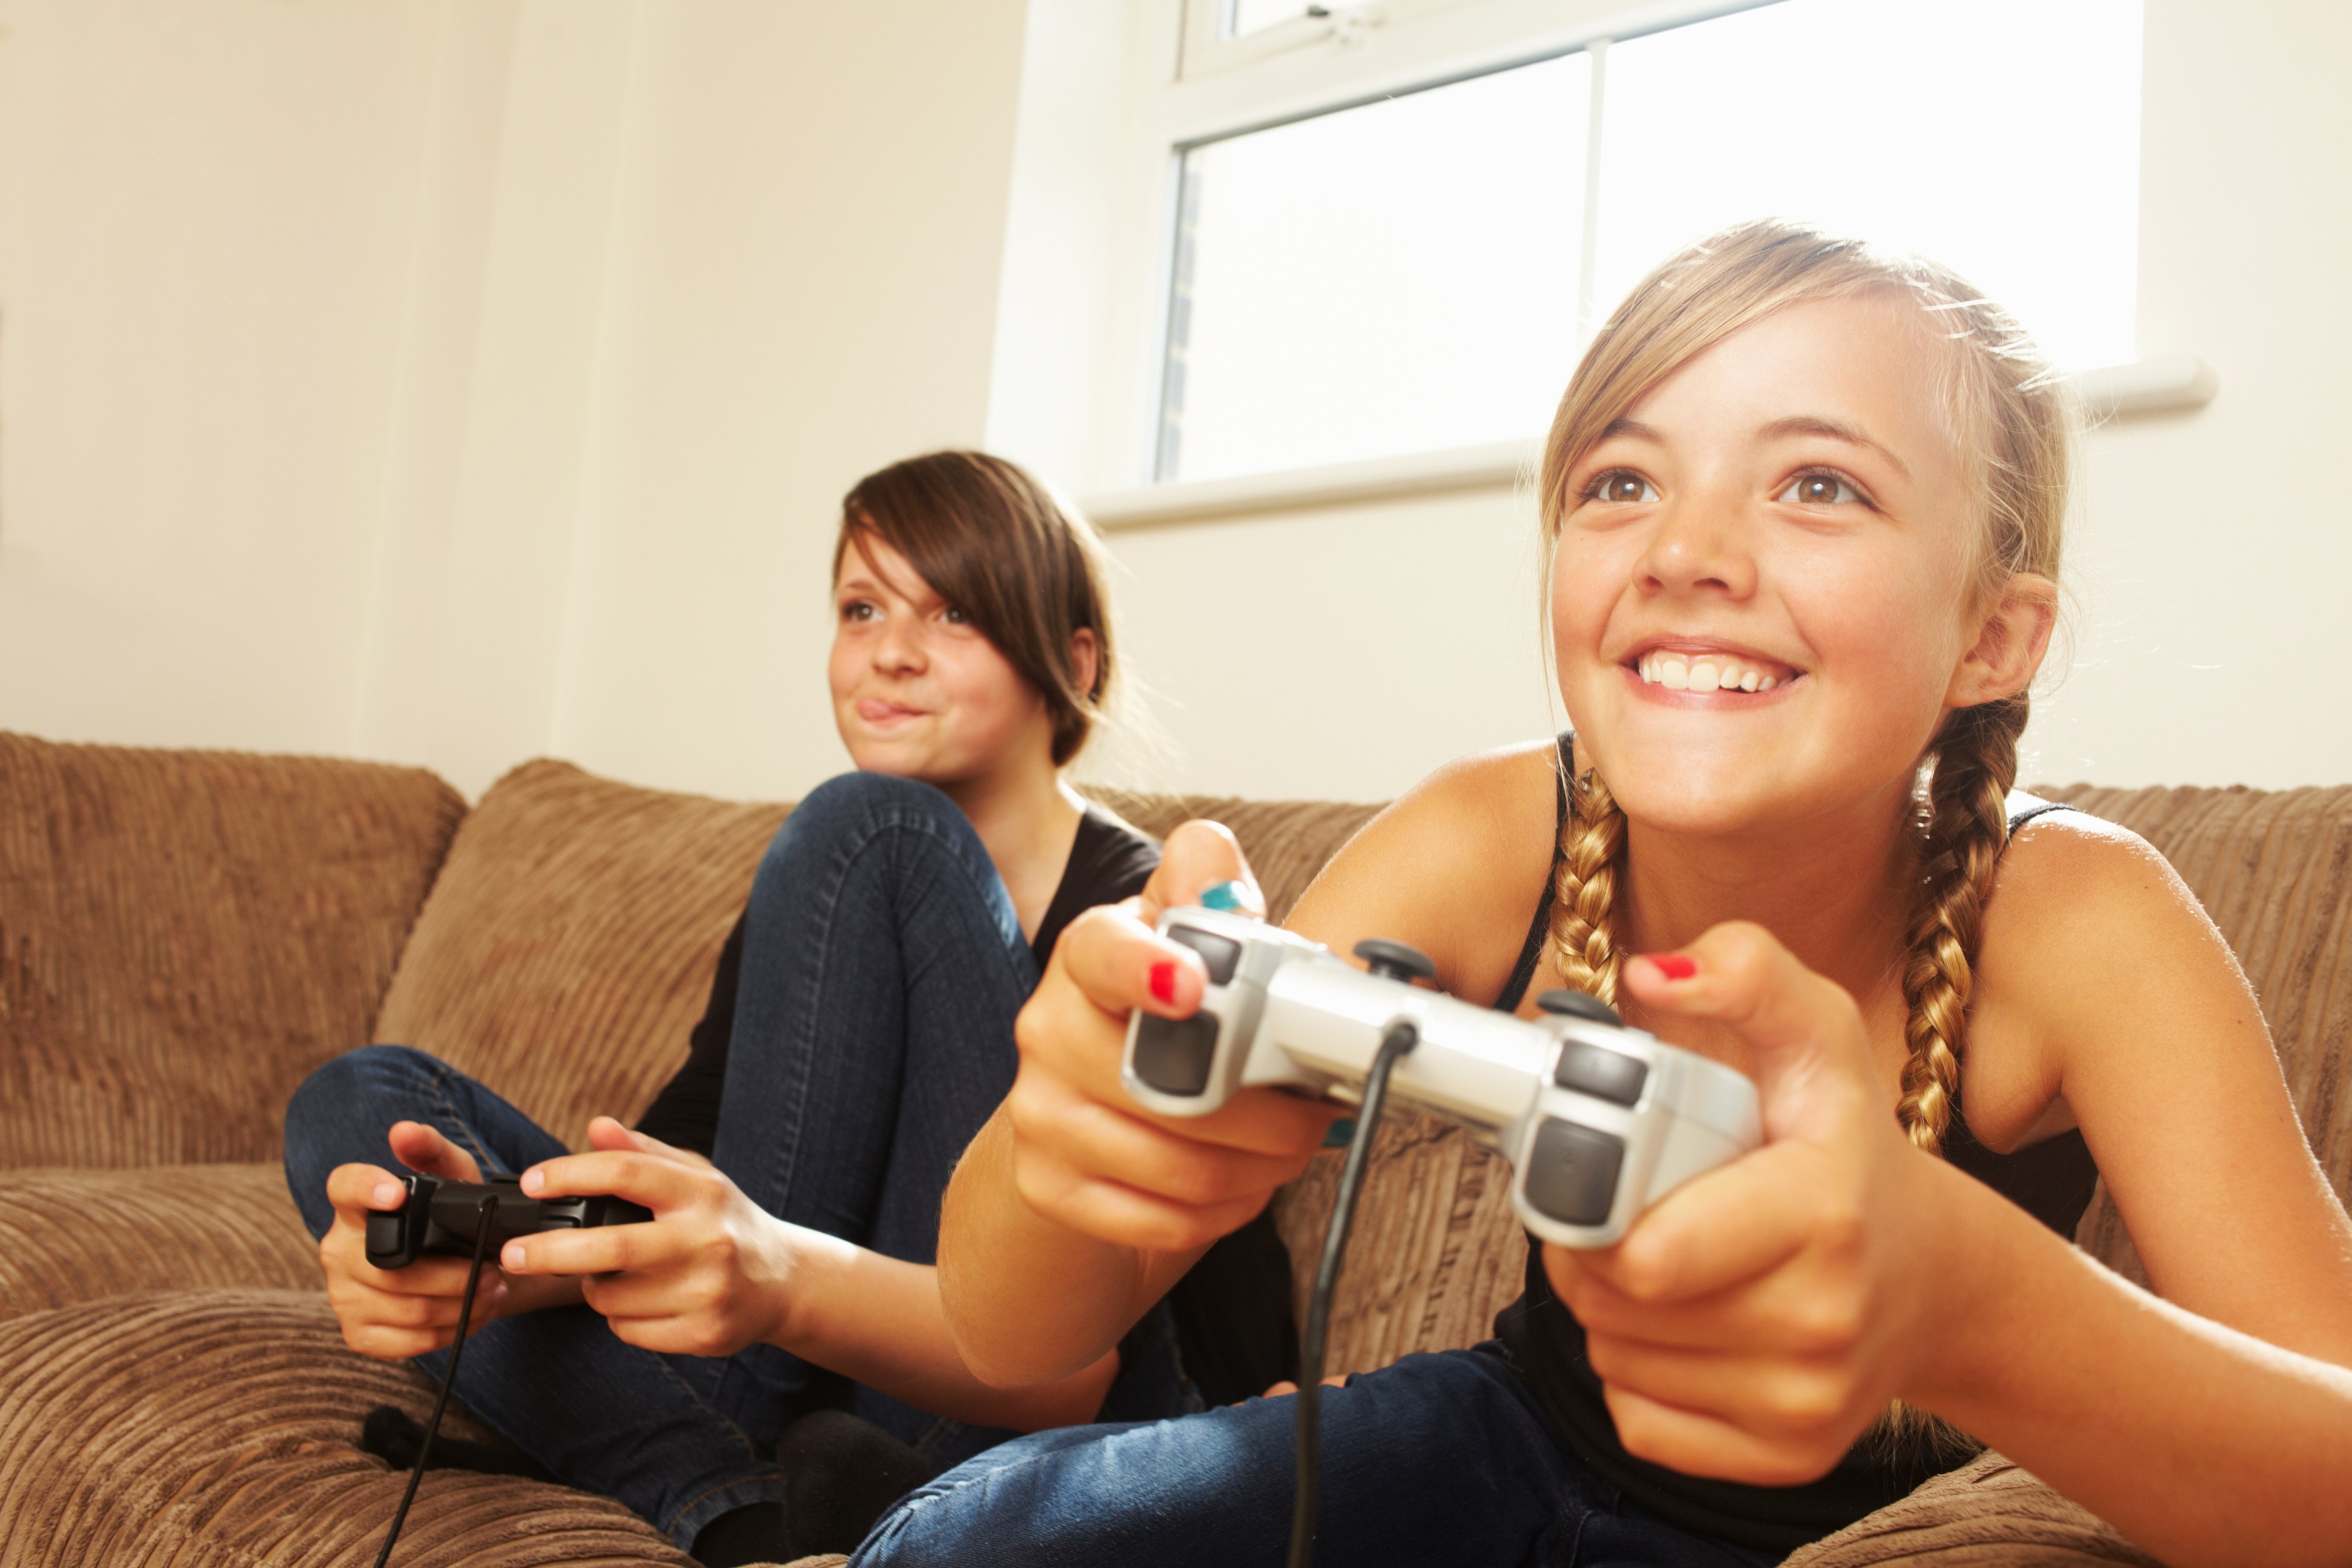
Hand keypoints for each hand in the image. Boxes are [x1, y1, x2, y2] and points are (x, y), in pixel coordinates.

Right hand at [319, 1121, 511, 1360]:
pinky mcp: (359, 1333)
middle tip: (496, 1270)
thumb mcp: (449, 1175)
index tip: (397, 1194)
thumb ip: (430, 1149)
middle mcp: (338, 1250)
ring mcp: (343, 1295)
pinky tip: (474, 1315)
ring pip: (408, 1309)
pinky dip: (451, 1332)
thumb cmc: (446, 1213)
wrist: (448, 1260)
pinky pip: (407, 1342)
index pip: (344, 1187)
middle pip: (394, 1271)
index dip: (366, 1189)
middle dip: (456, 1275)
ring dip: (463, 1305)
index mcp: (354, 1206)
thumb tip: (404, 1132)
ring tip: (494, 1291)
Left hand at [498, 1116, 805, 1357]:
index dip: (571, 1174)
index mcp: (702, 1192)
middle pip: (610, 1247)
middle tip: (512, 1254)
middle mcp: (709, 1239)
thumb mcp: (695, 1177)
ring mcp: (709, 1290)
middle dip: (548, 1251)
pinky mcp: (705, 1333)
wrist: (782, 1280)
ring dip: (594, 1289)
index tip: (532, 1182)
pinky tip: (644, 1302)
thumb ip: (643, 1153)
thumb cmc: (724, 1221)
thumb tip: (596, 1126)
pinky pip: (630, 1331)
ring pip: (613, 1299)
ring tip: (615, 1276)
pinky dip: (620, 1319)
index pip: (627, 1173)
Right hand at [1003, 821, 1340, 1255]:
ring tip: (1288, 1149)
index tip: (1192, 985)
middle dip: (1268, 1112)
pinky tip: (1241, 1186)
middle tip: (1312, 1111)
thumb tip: (1212, 863)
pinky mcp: (1048, 1184)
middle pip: (1170, 1088)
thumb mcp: (1187, 936)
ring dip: (1261, 1168)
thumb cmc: (1158, 1015)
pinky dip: (1224, 1212)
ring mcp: (1040, 1113)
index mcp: (1088, 955)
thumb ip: (1210, 890)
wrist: (1086, 1107)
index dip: (1147, 967)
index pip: (1103, 952)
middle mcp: (1047, 1030)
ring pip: (1178, 1166)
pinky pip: (1160, 1220)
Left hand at [1542, 923, 1944, 1485]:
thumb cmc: (1846, 1145)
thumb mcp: (1813, 1032)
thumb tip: (1656, 975)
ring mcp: (1809, 1400)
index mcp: (1824, 1211)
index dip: (1588, 1211)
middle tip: (1622, 1210)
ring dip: (1607, 1313)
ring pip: (1617, 1363)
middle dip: (1588, 1252)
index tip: (1603, 1174)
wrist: (1932, 1272)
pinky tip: (1681, 1326)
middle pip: (1615, 1306)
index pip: (1647, 1254)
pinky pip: (1643, 1425)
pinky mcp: (1788, 1455)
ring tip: (1660, 1261)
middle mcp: (1824, 1318)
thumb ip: (1745, 974)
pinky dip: (1636, 1377)